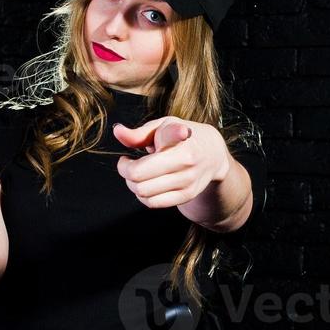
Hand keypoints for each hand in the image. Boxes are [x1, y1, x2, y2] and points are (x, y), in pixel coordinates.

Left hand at [112, 115, 231, 208]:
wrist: (211, 154)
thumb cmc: (179, 137)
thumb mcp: (162, 126)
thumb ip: (139, 132)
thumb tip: (117, 131)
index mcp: (180, 135)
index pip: (176, 134)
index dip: (178, 133)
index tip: (182, 132)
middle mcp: (187, 158)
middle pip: (138, 174)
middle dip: (125, 170)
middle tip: (127, 163)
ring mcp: (188, 179)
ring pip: (143, 191)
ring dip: (132, 184)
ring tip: (137, 173)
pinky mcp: (187, 195)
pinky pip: (153, 203)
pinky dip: (142, 196)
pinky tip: (145, 184)